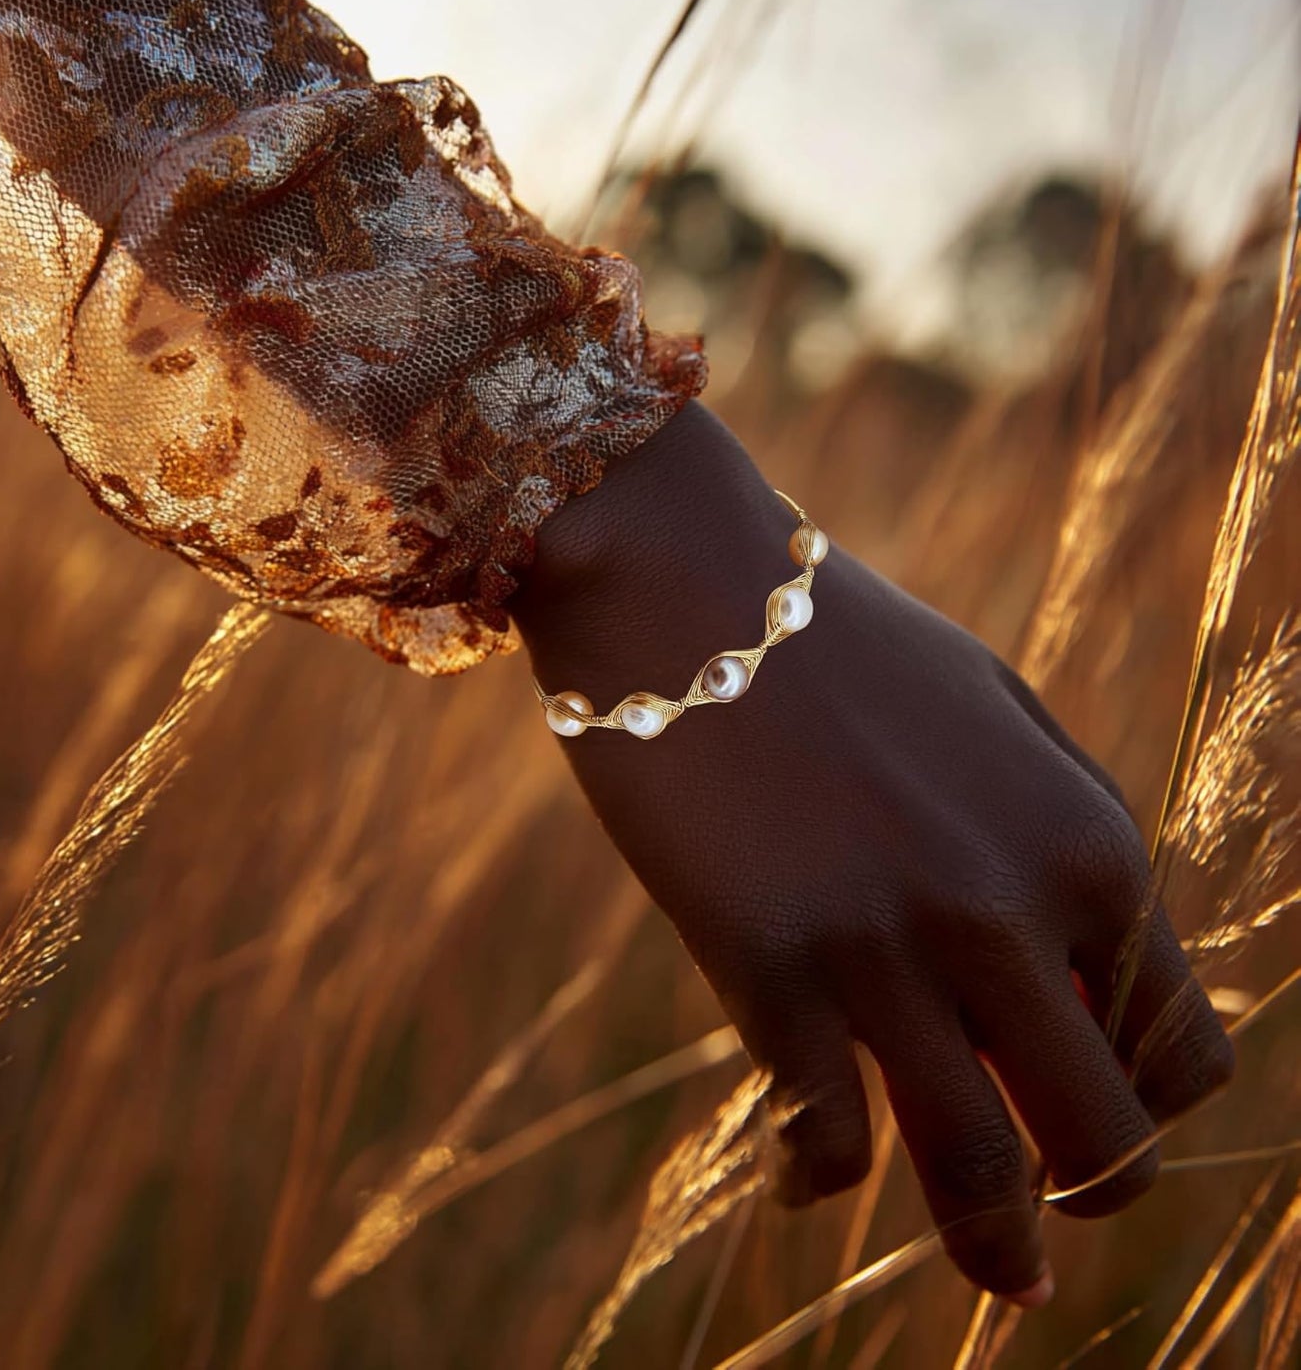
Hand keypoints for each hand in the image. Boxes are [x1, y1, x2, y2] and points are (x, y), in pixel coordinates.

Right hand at [512, 403, 1232, 1303]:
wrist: (684, 582)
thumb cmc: (839, 645)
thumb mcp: (996, 720)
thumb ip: (1065, 842)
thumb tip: (1084, 984)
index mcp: (1089, 842)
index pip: (1179, 1045)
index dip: (1142, 1101)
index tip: (1085, 1116)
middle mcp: (1008, 908)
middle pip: (1104, 1138)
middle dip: (1090, 1197)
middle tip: (1051, 1227)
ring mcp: (888, 945)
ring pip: (980, 1174)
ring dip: (996, 1251)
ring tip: (999, 1281)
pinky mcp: (770, 967)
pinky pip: (826, 1136)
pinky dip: (822, 1176)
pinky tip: (805, 1174)